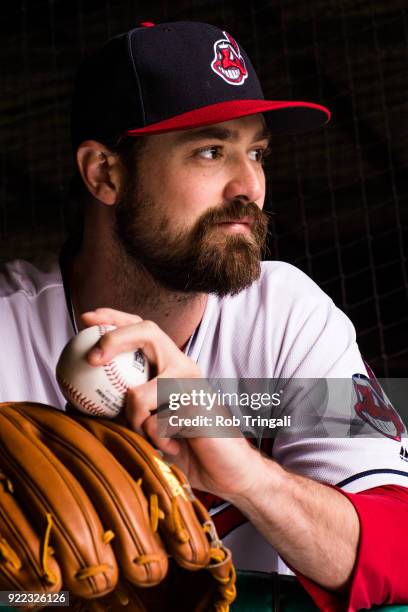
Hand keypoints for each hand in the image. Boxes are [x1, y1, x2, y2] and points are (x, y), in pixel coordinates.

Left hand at [81, 308, 265, 499]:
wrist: (229, 470)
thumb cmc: (186, 447)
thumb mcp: (146, 426)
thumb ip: (121, 410)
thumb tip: (74, 405)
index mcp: (172, 365)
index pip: (144, 328)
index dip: (115, 318)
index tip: (86, 320)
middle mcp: (184, 367)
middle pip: (148, 331)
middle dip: (114, 338)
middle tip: (91, 358)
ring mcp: (193, 383)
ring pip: (139, 393)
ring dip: (133, 421)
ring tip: (147, 434)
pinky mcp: (198, 405)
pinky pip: (155, 424)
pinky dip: (156, 441)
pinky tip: (175, 446)